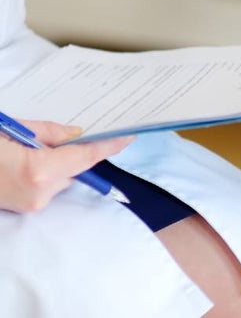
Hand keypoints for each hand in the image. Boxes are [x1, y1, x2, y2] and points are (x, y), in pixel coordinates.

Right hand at [0, 121, 134, 212]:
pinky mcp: (23, 209)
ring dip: (55, 162)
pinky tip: (22, 160)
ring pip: (62, 178)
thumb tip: (77, 134)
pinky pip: (47, 186)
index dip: (109, 146)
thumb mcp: (14, 129)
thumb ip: (50, 132)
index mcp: (39, 171)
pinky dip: (43, 173)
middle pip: (76, 168)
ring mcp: (30, 205)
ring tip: (24, 147)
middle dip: (72, 151)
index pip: (86, 157)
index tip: (128, 137)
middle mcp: (40, 194)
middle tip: (50, 136)